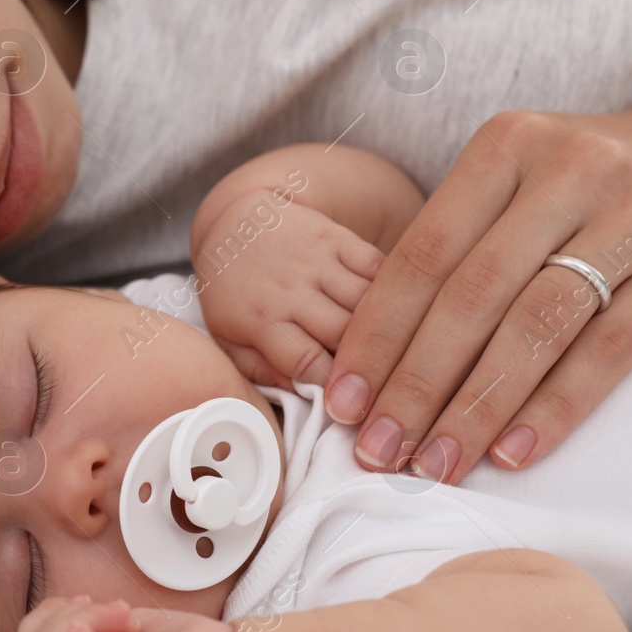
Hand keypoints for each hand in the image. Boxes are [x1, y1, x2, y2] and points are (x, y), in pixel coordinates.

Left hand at [194, 188, 384, 390]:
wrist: (234, 225)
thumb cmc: (234, 294)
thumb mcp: (229, 339)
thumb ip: (261, 371)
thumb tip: (305, 395)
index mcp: (261, 319)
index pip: (305, 360)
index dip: (335, 387)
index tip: (356, 406)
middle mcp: (290, 289)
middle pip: (342, 330)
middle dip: (366, 359)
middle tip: (381, 380)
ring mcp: (317, 261)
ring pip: (366, 298)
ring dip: (385, 326)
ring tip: (396, 349)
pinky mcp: (339, 238)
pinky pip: (377, 264)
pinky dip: (395, 288)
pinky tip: (401, 310)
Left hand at [325, 93, 631, 480]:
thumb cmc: (604, 181)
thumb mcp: (529, 176)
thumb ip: (466, 241)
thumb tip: (378, 349)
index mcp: (508, 146)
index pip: (422, 254)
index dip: (375, 334)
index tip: (340, 402)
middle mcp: (565, 170)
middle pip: (469, 295)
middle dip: (412, 384)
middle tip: (375, 451)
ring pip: (534, 326)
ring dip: (475, 406)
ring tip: (435, 466)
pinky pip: (610, 348)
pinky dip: (556, 407)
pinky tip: (514, 453)